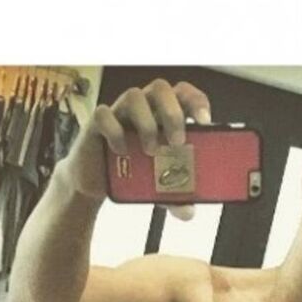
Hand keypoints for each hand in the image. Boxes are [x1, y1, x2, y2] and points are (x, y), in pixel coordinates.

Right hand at [63, 78, 211, 219]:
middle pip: (161, 88)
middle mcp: (144, 107)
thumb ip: (176, 197)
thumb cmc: (133, 172)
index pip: (184, 94)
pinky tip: (121, 151)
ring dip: (146, 123)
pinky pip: (104, 115)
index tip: (204, 122)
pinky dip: (114, 131)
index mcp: (164, 115)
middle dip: (173, 113)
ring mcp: (120, 112)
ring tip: (151, 151)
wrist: (96, 182)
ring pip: (134, 96)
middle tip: (177, 143)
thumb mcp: (159, 188)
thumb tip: (188, 212)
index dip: (196, 101)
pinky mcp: (97, 123)